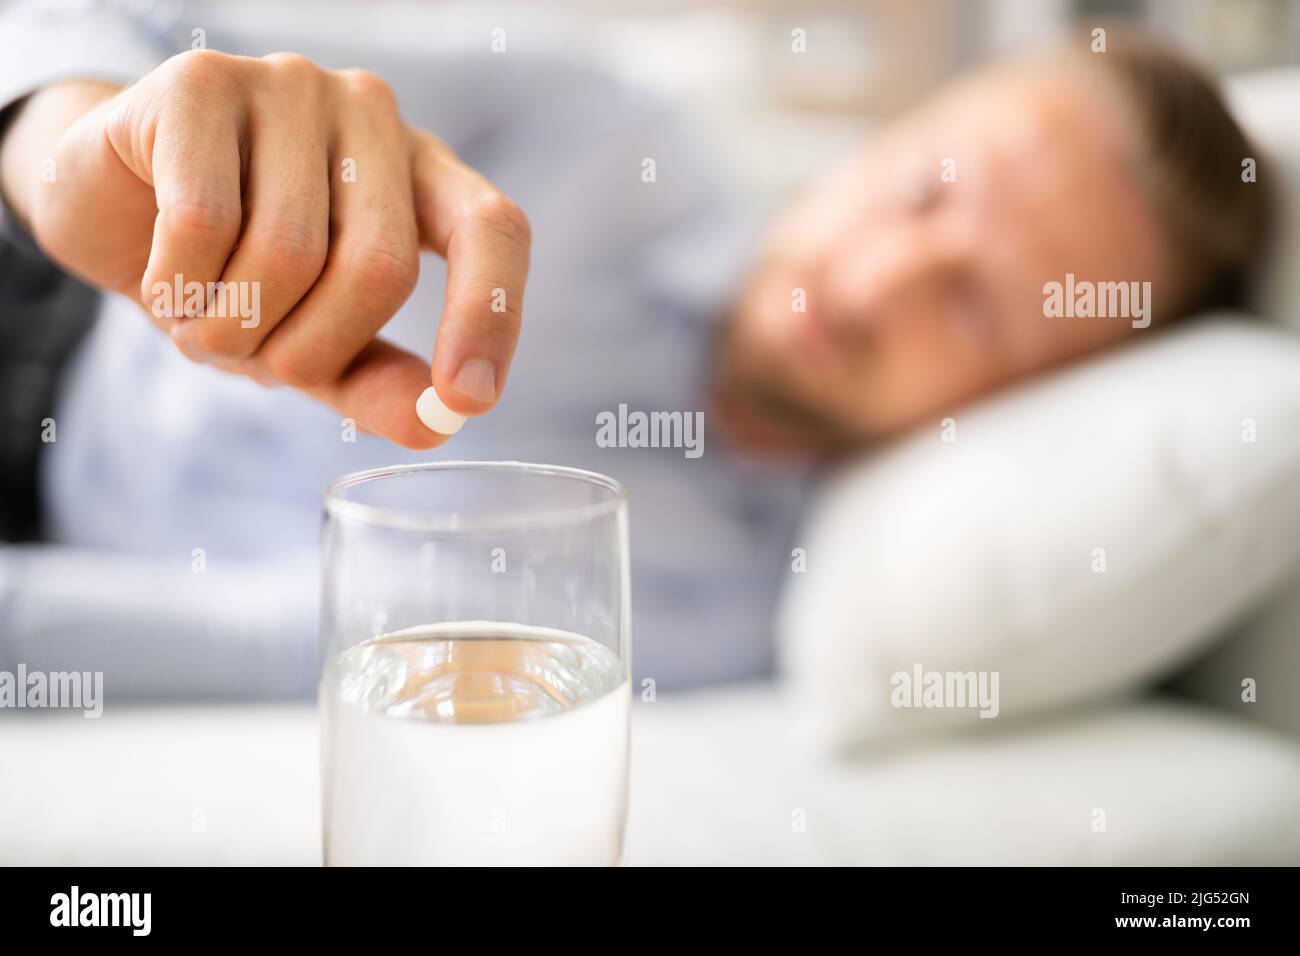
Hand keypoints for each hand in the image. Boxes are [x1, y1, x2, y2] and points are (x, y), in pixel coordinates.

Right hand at [1, 50, 529, 447]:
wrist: (108, 205)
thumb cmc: (231, 274)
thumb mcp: (313, 344)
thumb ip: (377, 382)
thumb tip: (437, 426)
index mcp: (421, 173)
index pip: (492, 229)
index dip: (491, 314)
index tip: (469, 400)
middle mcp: (370, 115)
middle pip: (380, 266)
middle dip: (312, 350)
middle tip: (260, 362)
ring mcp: (290, 87)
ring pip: (288, 252)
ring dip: (232, 328)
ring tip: (203, 319)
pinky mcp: (202, 82)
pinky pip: (205, 222)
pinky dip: (179, 287)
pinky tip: (167, 280)